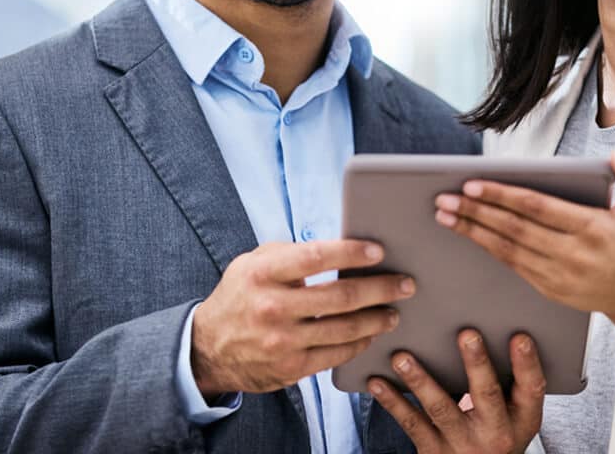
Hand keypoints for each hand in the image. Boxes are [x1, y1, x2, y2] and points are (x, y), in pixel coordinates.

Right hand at [192, 239, 414, 395]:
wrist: (208, 348)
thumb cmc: (241, 296)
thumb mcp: (253, 263)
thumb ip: (291, 254)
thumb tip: (341, 248)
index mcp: (263, 272)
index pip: (316, 256)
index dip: (351, 252)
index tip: (378, 251)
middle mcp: (273, 306)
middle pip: (341, 296)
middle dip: (381, 288)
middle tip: (405, 284)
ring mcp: (282, 341)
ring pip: (345, 328)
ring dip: (378, 319)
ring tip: (394, 311)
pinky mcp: (291, 367)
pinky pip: (337, 354)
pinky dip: (360, 343)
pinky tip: (371, 334)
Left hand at [370, 330, 544, 453]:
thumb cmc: (493, 432)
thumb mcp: (512, 415)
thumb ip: (505, 382)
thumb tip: (482, 325)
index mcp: (522, 419)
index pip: (531, 389)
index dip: (527, 364)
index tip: (520, 337)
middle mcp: (496, 433)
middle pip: (487, 395)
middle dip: (477, 364)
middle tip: (467, 334)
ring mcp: (463, 444)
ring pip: (440, 408)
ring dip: (420, 380)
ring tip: (402, 357)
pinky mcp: (433, 452)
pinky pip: (411, 423)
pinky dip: (392, 401)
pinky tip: (377, 382)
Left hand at [434, 151, 614, 346]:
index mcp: (591, 228)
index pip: (536, 207)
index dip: (501, 196)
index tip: (472, 184)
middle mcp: (572, 254)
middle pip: (514, 229)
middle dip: (475, 212)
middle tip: (443, 199)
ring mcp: (559, 275)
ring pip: (507, 250)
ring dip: (473, 232)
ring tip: (444, 216)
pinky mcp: (550, 290)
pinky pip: (513, 266)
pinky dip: (488, 249)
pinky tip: (469, 235)